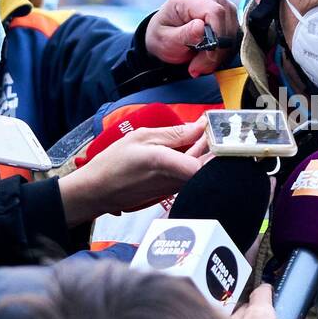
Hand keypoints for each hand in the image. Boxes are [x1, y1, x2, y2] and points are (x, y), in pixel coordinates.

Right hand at [57, 118, 208, 225]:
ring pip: (201, 171)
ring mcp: (176, 188)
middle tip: (210, 128)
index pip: (206, 165)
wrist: (99, 190)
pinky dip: (194, 161)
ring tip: (198, 134)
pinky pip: (190, 175)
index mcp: (167, 163)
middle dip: (213, 146)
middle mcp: (176, 180)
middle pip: (208, 167)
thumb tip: (200, 126)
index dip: (218, 147)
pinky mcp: (172, 192)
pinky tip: (188, 148)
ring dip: (204, 153)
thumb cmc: (115, 162)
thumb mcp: (142, 137)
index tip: (218, 129)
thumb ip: (175, 133)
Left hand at [144, 0, 238, 77]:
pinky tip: (209, 57)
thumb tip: (201, 26)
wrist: (164, 36)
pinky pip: (234, 35)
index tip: (207, 55)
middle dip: (216, 50)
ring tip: (200, 63)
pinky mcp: (228, 14)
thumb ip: (183, 34)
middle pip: (226, 22)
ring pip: (233, 31)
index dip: (216, 35)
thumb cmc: (163, 35)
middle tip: (198, 66)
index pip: (214, 11)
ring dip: (220, 53)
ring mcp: (221, 3)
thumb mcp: (165, 39)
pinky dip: (224, 51)